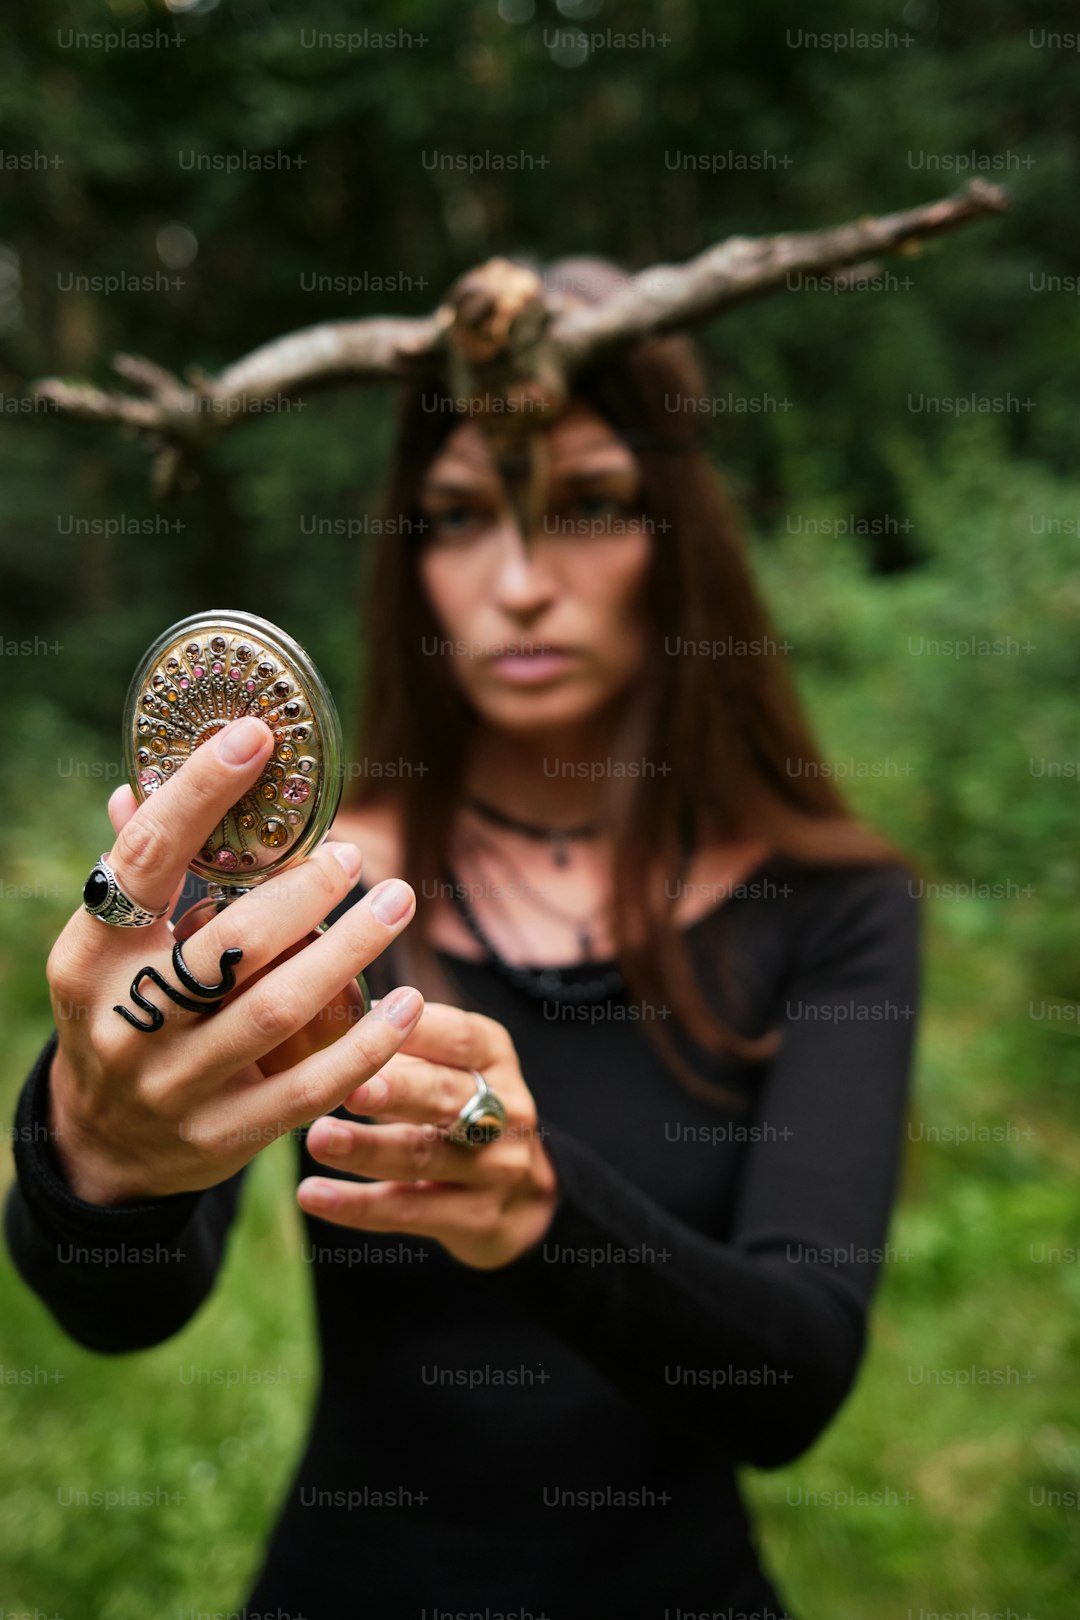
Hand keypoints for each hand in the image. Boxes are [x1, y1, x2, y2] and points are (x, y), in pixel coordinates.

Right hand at [45, 714, 424, 1205]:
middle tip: (356, 857)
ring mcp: (174, 1086)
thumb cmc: (120, 1014)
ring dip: (351, 952)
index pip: (146, 859)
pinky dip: (366, 1045)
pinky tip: (409, 1003)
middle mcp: (125, 1022)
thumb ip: (140, 871)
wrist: (103, 1145)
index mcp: (91, 957)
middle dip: (304, 893)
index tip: (257, 739)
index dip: (201, 794)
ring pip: (278, 1011)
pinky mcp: (222, 1136)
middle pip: (229, 944)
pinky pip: (309, 1088)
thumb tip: (149, 777)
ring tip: (399, 903)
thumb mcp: (109, 948)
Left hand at [299, 1002, 558, 1269]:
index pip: (460, 1037)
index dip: (416, 1029)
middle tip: (348, 1088)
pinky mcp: (477, 1219)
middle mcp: (506, 1109)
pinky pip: (411, 1211)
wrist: (526, 1198)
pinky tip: (313, 1195)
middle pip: (447, 1096)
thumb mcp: (450, 1069)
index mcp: (493, 1057)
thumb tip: (325, 1010)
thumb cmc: (459, 1112)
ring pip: (425, 1155)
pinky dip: (359, 1206)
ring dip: (368, 1148)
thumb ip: (401, 1046)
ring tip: (317, 1139)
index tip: (365, 1019)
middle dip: (397, 1090)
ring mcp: (497, 1168)